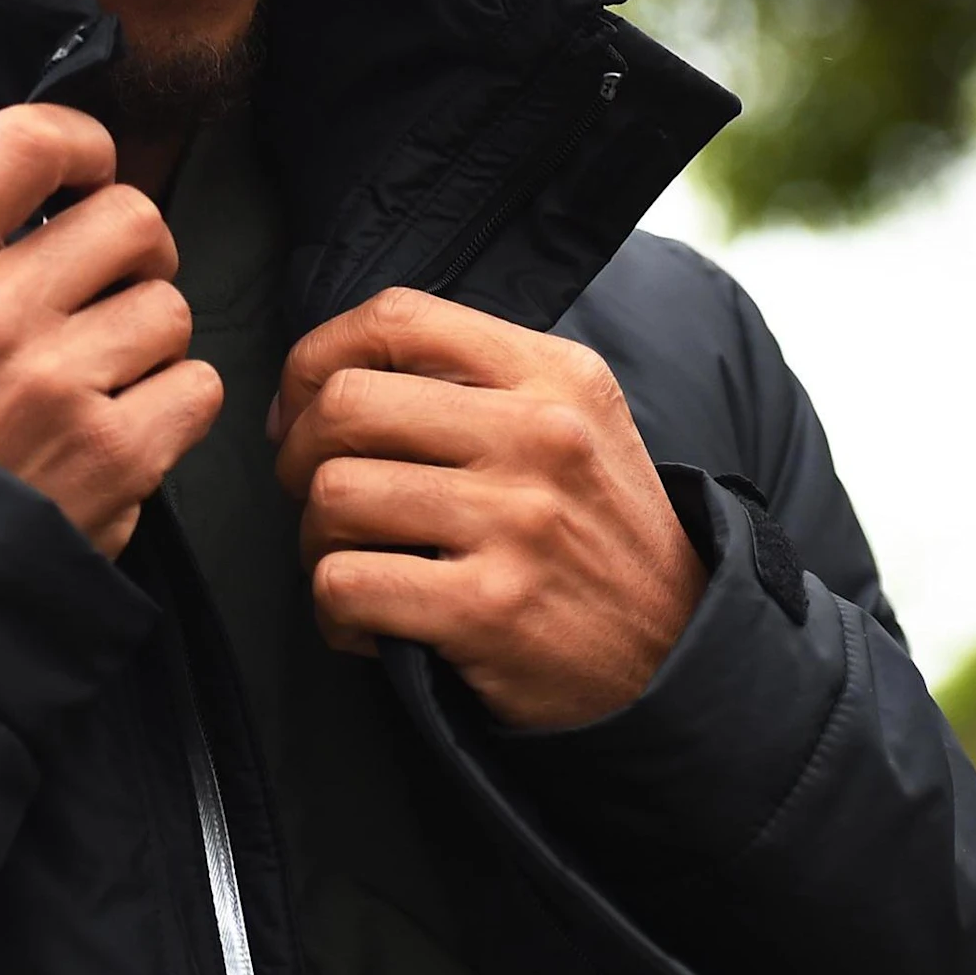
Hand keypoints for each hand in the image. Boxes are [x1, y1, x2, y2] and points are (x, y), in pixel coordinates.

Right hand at [0, 104, 221, 555]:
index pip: (29, 141)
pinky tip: (125, 426)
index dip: (84, 147)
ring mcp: (55, 387)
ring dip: (151, 341)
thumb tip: (72, 189)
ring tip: (103, 377)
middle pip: (132, 218)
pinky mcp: (112, 456)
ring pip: (170, 308)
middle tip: (113, 288)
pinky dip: (174, 406)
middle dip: (137, 252)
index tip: (87, 180)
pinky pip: (197, 386)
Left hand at [270, 287, 704, 728]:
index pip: (398, 317)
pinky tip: (369, 625)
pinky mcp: (488, 607)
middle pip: (346, 405)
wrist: (678, 656)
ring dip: (315, 541)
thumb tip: (327, 376)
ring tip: (351, 563)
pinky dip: (333, 613)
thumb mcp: (574, 423)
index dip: (317, 357)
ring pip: (333, 496)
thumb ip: (476, 378)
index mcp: (554, 374)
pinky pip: (343, 585)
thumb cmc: (597, 535)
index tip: (300, 405)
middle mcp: (540, 435)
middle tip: (312, 494)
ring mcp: (516, 521)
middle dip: (298, 455)